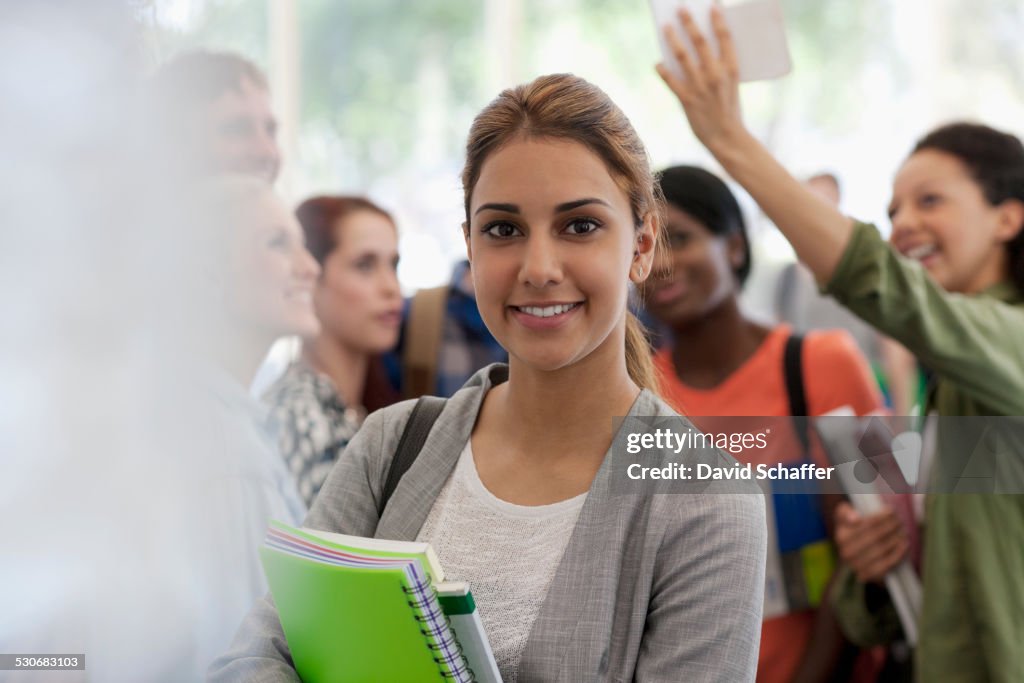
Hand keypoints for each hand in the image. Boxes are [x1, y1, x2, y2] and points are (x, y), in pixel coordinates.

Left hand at [655, 6, 745, 149]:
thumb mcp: (732, 84)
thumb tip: (700, 48)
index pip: (725, 38)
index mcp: (732, 69)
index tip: (713, 5)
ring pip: (683, 57)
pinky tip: (658, 63)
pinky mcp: (687, 100)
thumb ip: (720, 66)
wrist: (727, 137)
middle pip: (700, 42)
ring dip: (672, 40)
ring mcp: (701, 87)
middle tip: (680, 8)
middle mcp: (716, 75)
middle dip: (689, 23)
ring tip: (666, 27)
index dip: (718, 19)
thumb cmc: (729, 108)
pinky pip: (671, 81)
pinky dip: (663, 70)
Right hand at [834, 502, 908, 583]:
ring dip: (896, 539)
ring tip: (903, 531)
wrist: (855, 552)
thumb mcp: (844, 515)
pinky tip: (905, 544)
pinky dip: (898, 554)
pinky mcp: (869, 575)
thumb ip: (845, 512)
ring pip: (882, 550)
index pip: (865, 525)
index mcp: (841, 536)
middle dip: (891, 527)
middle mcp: (847, 552)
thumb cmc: (853, 528)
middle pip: (875, 537)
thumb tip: (856, 519)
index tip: (891, 511)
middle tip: (900, 521)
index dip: (881, 518)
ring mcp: (857, 566)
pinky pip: (887, 565)